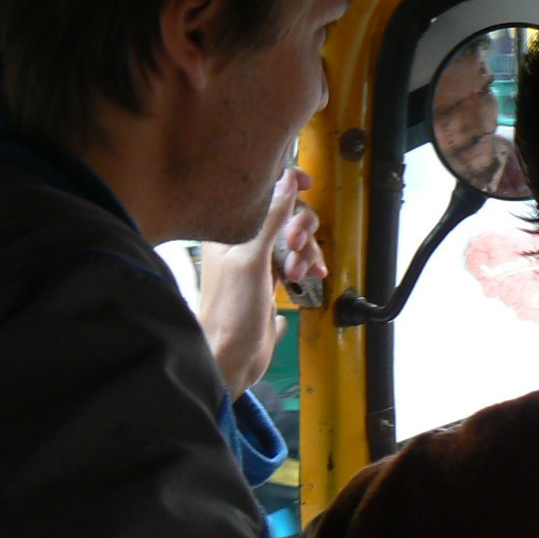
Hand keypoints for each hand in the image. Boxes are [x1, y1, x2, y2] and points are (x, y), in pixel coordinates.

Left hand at [198, 167, 325, 395]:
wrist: (232, 359)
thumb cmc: (231, 312)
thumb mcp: (252, 260)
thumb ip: (271, 218)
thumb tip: (287, 178)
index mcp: (228, 229)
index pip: (260, 190)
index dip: (285, 183)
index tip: (307, 184)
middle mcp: (241, 239)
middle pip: (284, 212)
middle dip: (299, 227)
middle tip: (296, 244)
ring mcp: (257, 258)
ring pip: (293, 237)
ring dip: (304, 251)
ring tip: (298, 273)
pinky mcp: (270, 278)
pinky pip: (296, 258)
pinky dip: (307, 264)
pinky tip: (310, 277)